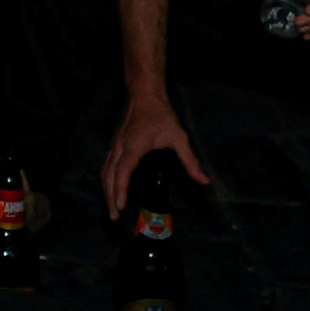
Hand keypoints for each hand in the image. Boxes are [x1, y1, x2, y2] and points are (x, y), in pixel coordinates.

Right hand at [100, 88, 207, 217]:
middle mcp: (120, 147)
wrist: (144, 94)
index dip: (120, 190)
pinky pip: (106, 166)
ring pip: (105, 171)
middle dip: (110, 197)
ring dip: (106, 190)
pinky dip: (107, 181)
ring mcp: (114, 145)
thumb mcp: (178, 137)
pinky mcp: (114, 144)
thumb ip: (189, 160)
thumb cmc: (161, 114)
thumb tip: (204, 181)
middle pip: (109, 176)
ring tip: (112, 208)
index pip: (122, 172)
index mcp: (133, 147)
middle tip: (115, 217)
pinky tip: (111, 189)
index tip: (121, 206)